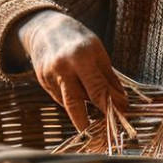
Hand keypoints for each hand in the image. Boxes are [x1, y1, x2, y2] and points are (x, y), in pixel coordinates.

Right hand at [15, 10, 126, 130]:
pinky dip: (71, 99)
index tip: (121, 114)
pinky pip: (60, 98)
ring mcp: (49, 76)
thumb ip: (108, 78)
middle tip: (98, 134)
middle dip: (86, 122)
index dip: (110, 105)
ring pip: (68, 103)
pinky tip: (75, 90)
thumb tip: (121, 102)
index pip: (97, 89)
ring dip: (82, 110)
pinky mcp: (42, 82)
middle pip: (75, 104)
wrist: (44, 28)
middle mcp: (62, 67)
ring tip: (92, 109)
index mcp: (81, 56)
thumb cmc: (78, 39)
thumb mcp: (98, 52)